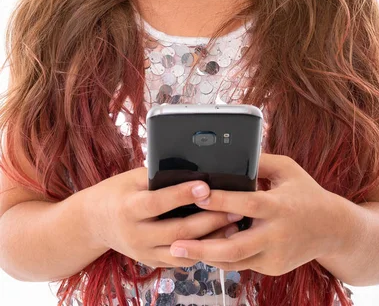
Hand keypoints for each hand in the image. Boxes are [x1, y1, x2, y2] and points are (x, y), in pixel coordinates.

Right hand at [83, 167, 243, 269]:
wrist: (94, 223)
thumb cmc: (118, 193)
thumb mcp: (132, 178)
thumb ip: (158, 175)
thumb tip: (192, 166)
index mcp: (129, 209)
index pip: (159, 203)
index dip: (183, 194)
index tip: (206, 186)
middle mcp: (136, 235)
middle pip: (178, 231)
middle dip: (209, 220)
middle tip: (234, 208)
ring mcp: (144, 252)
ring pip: (184, 251)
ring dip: (211, 240)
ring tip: (234, 225)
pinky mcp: (152, 262)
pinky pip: (182, 260)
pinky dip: (202, 250)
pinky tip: (221, 239)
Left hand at [168, 153, 344, 275]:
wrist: (334, 230)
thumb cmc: (306, 193)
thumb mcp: (287, 169)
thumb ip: (259, 161)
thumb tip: (229, 154)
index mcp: (280, 206)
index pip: (247, 204)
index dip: (221, 200)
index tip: (197, 194)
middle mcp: (276, 234)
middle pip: (235, 246)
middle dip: (203, 247)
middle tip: (175, 244)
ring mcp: (275, 255)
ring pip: (235, 261)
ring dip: (206, 255)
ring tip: (179, 250)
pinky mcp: (273, 268)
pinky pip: (242, 263)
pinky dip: (223, 257)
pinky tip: (202, 249)